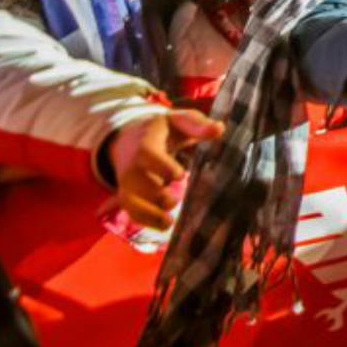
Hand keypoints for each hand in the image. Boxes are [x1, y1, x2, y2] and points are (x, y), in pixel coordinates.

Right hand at [108, 109, 221, 229]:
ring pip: (129, 199)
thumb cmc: (164, 130)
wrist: (132, 138)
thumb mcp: (180, 120)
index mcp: (146, 142)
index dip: (161, 166)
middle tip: (174, 200)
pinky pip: (129, 209)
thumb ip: (198, 124)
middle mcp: (132, 163)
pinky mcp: (127, 194)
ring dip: (147, 213)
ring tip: (168, 222)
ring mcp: (127, 181)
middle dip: (154, 194)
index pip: (146, 154)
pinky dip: (143, 220)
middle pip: (136, 181)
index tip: (180, 175)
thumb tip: (219, 129)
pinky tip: (162, 225)